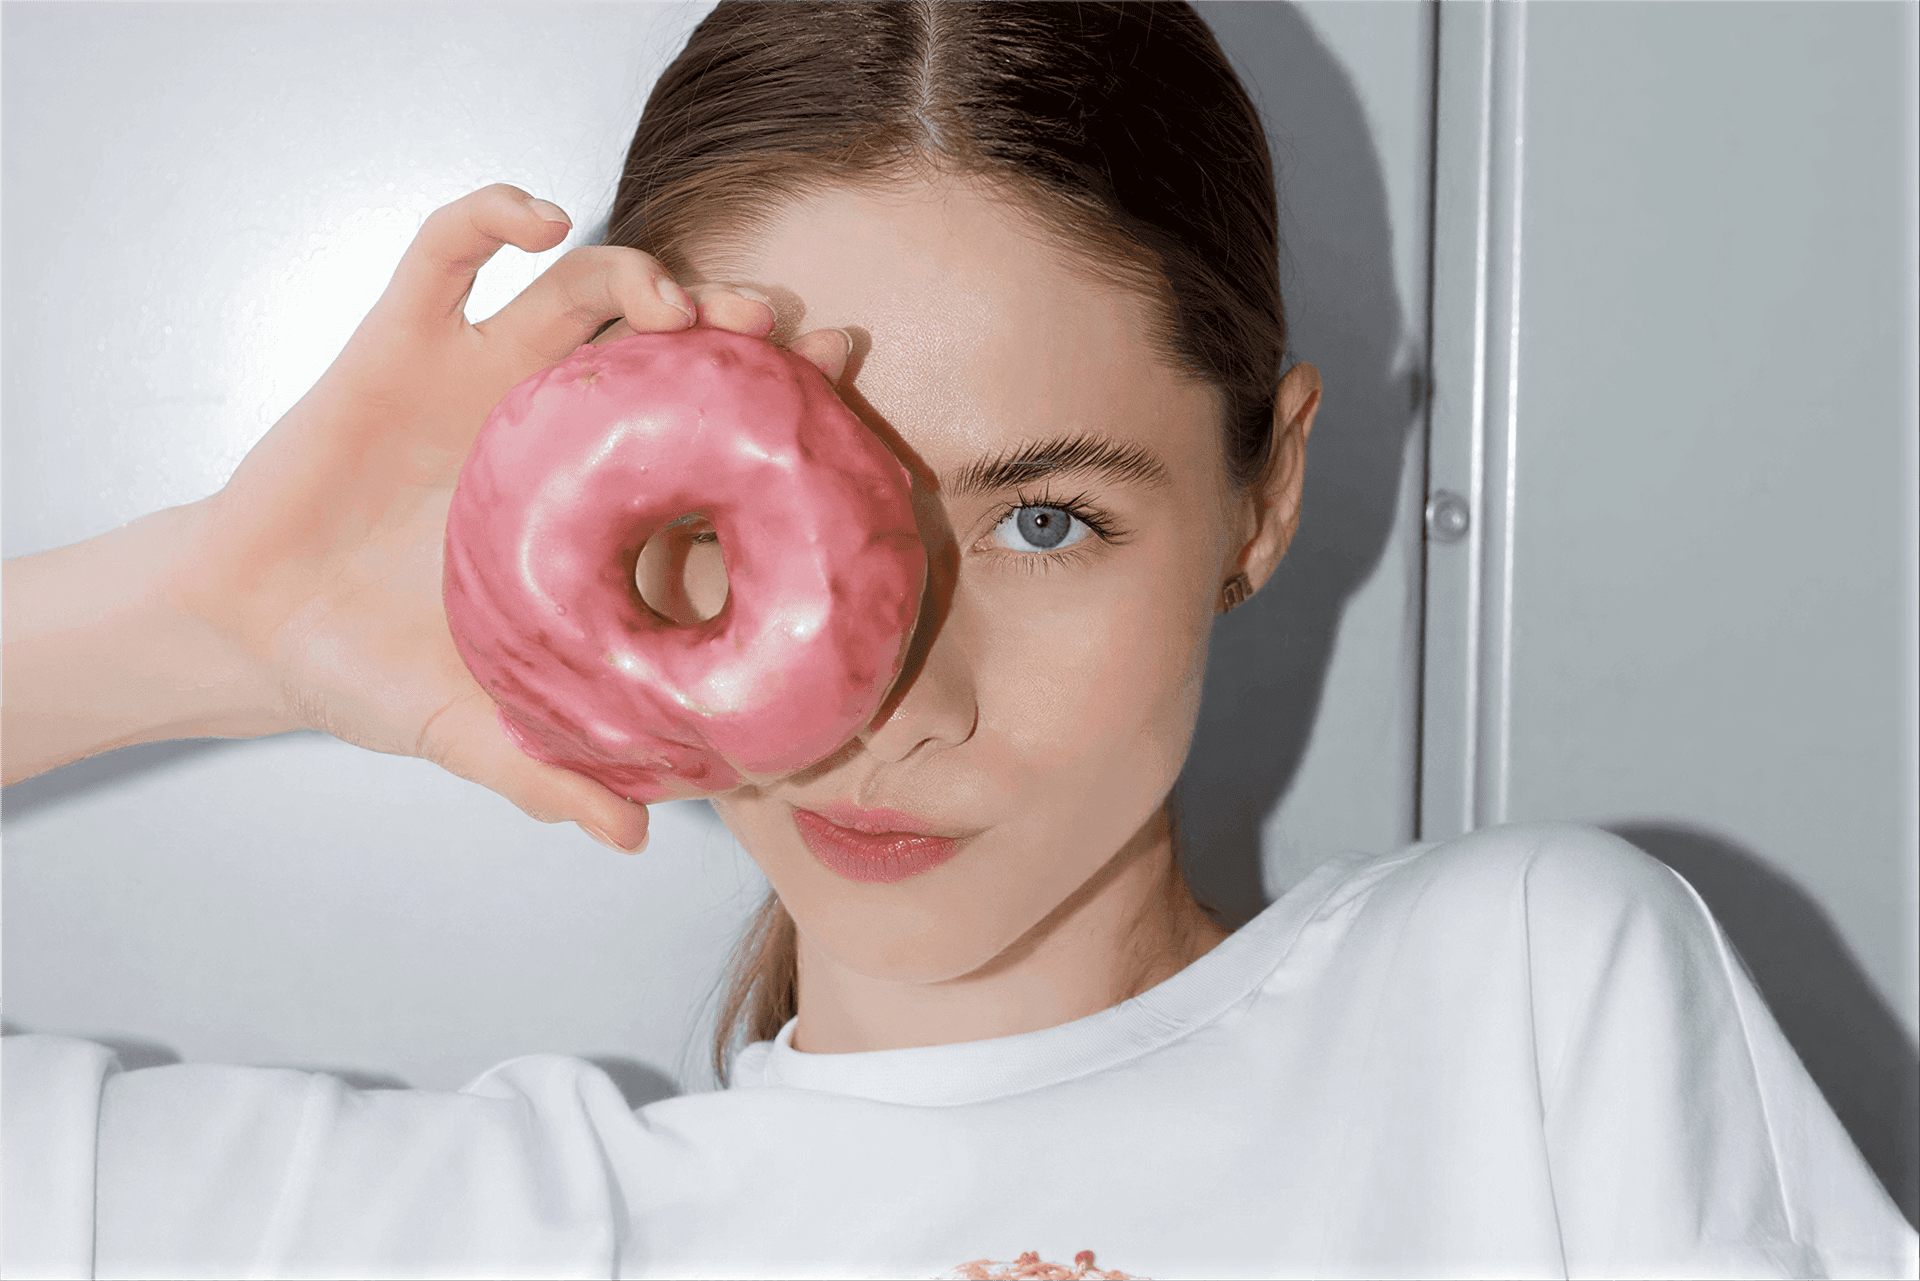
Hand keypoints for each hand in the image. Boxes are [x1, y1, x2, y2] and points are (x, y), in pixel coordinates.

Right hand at [169, 184, 850, 850]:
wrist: (257, 634)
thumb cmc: (374, 674)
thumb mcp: (473, 731)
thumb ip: (550, 773)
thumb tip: (640, 839)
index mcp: (592, 505)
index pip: (708, 434)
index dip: (779, 402)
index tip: (840, 382)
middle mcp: (555, 427)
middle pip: (667, 346)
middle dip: (731, 324)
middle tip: (779, 334)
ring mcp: (481, 378)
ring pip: (579, 287)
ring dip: (637, 274)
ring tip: (676, 303)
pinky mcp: (397, 345)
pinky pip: (444, 253)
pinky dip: (491, 215)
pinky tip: (539, 215)